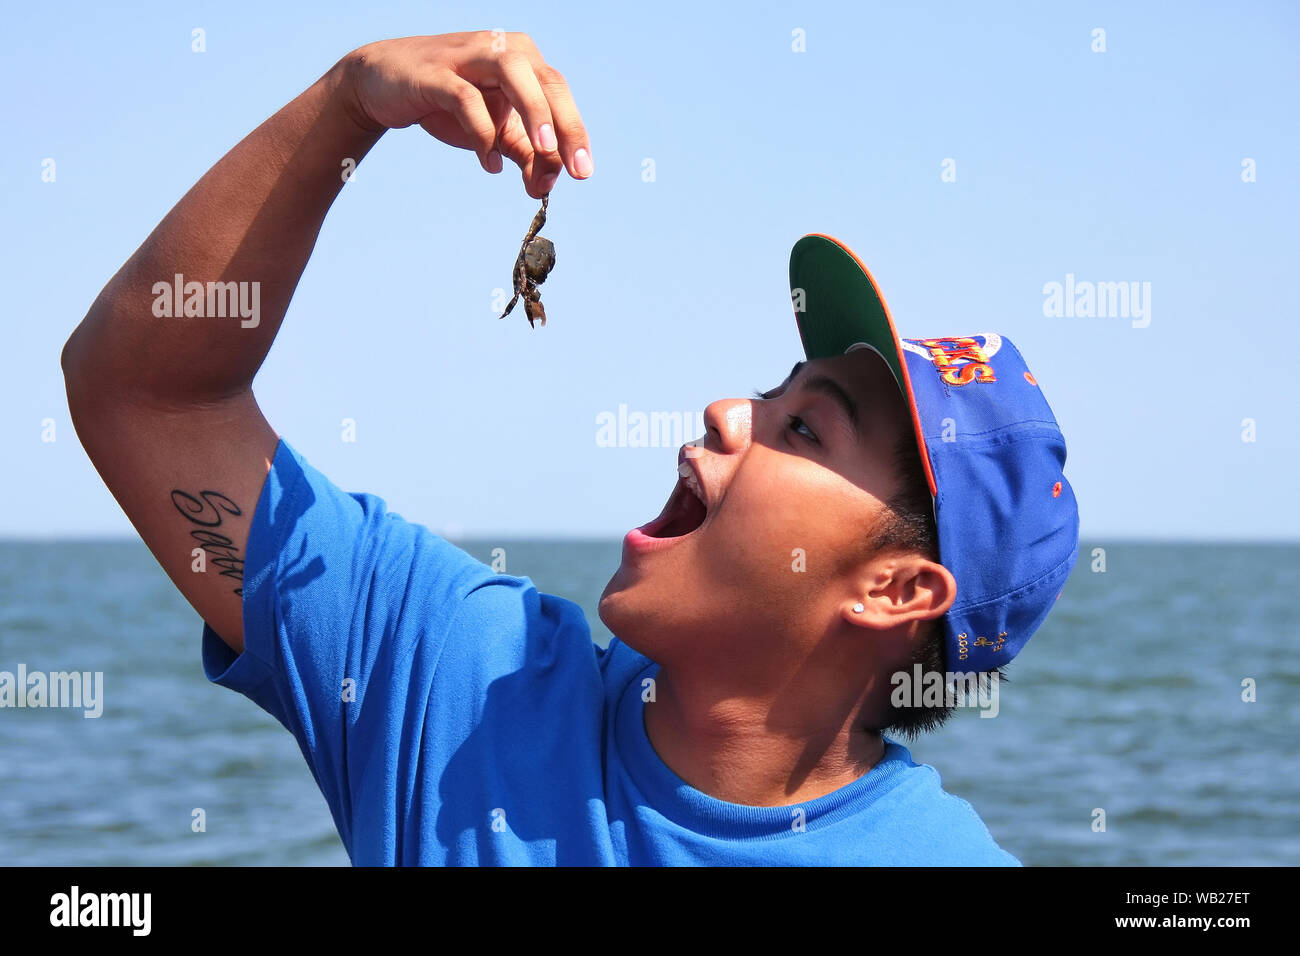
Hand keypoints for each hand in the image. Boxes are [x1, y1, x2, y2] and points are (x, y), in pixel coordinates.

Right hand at [343, 31, 592, 197]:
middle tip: (576, 170)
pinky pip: (466, 98)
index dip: (575, 133)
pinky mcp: (437, 73)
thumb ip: (524, 154)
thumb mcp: (494, 130)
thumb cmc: (448, 103)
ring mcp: (469, 57)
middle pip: (547, 83)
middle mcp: (502, 50)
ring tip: (545, 150)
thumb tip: (546, 187)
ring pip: (514, 75)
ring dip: (534, 112)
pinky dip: (482, 132)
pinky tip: (490, 164)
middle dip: (566, 127)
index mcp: (523, 60)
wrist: (386, 85)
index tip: (583, 173)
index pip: (559, 94)